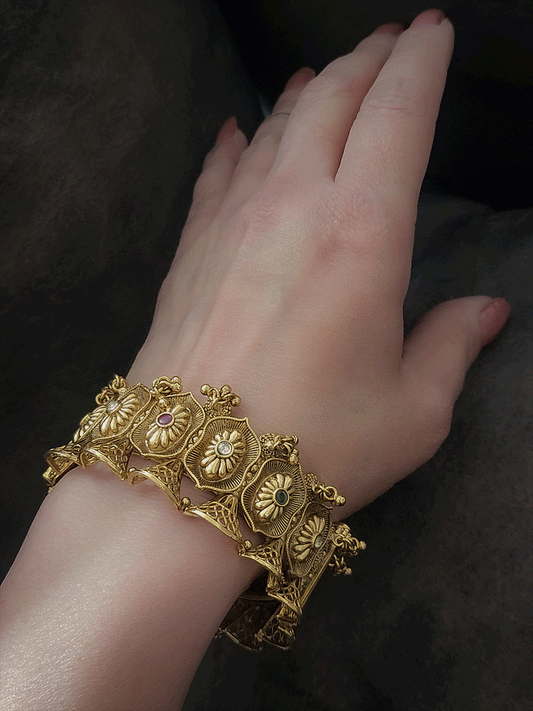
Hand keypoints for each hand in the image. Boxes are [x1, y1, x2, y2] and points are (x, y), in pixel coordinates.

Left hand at [128, 10, 508, 513]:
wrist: (188, 476)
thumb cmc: (312, 450)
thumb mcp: (411, 412)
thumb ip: (451, 347)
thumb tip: (484, 312)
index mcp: (363, 235)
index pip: (397, 115)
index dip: (420, 64)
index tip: (432, 32)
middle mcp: (293, 209)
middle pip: (332, 103)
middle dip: (367, 61)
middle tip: (389, 41)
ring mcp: (232, 225)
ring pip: (272, 129)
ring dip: (305, 94)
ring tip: (324, 75)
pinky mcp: (191, 252)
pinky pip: (215, 175)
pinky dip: (231, 144)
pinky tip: (233, 129)